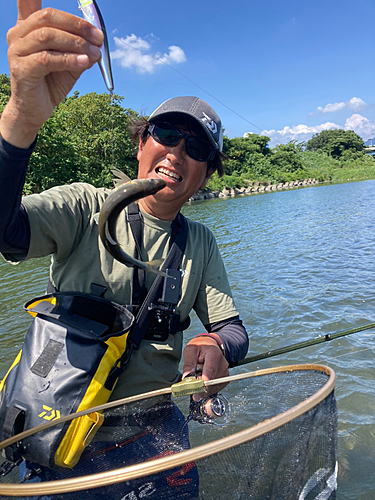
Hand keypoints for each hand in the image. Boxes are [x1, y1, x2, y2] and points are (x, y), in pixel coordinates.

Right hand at [0, 0, 103, 147]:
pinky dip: (69, 59)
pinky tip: (84, 62)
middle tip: (98, 37)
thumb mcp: (70, 63)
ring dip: (76, 43)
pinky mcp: (22, 69)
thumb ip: (80, 50)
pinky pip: (48, 59)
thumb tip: (97, 41)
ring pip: (49, 36)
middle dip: (77, 25)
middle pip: (48, 17)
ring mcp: (18, 51)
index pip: (29, 1)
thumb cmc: (51, 83)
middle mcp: (19, 35)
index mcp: (28, 27)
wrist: (36, 110)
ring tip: (94, 53)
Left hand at [182, 336, 228, 396]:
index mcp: (214, 354)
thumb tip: (186, 378)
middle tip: (189, 389)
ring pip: (214, 388)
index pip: (210, 373)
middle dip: (200, 388)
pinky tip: (202, 382)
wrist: (209, 345)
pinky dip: (207, 389)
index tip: (194, 392)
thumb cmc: (200, 347)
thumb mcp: (190, 350)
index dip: (202, 384)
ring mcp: (225, 372)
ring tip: (196, 380)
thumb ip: (188, 364)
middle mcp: (222, 364)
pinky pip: (216, 388)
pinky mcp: (225, 378)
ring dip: (203, 389)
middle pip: (212, 382)